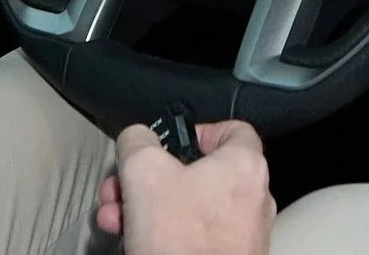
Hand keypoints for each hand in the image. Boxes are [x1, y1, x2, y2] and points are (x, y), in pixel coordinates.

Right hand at [96, 121, 274, 254]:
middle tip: (124, 185)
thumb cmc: (181, 240)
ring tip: (117, 216)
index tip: (168, 142)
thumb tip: (137, 139)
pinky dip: (163, 234)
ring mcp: (242, 238)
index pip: (233, 128)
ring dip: (147, 205)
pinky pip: (192, 237)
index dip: (197, 129)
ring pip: (187, 206)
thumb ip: (138, 138)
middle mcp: (251, 201)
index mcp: (244, 167)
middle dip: (150, 177)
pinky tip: (132, 240)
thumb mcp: (143, 169)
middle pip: (197, 172)